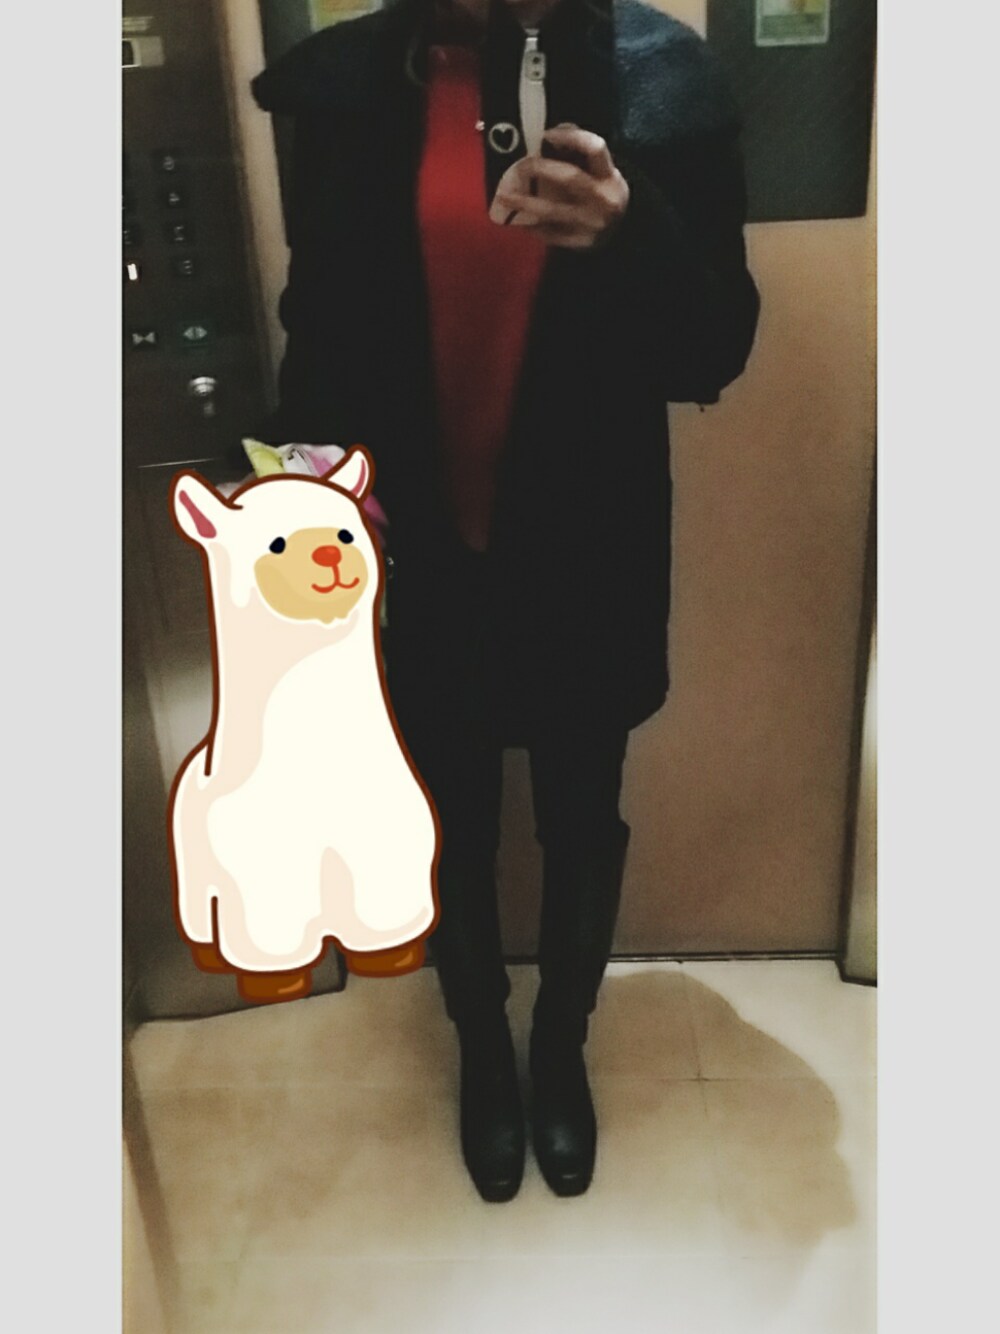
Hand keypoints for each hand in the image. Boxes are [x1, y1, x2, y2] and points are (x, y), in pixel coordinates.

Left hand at [489, 124, 629, 249]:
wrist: (620, 233)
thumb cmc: (603, 193)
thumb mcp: (601, 171)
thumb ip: (578, 151)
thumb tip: (548, 137)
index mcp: (609, 176)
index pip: (594, 148)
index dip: (570, 137)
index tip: (547, 135)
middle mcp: (602, 199)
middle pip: (570, 178)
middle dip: (541, 168)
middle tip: (519, 166)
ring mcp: (589, 224)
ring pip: (552, 210)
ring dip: (524, 202)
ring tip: (504, 196)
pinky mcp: (578, 243)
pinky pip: (548, 233)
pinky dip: (529, 224)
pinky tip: (515, 219)